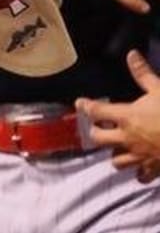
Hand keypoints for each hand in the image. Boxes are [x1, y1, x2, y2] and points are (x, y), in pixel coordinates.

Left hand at [78, 51, 159, 181]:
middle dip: (96, 132)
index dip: (85, 106)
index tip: (81, 103)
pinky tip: (140, 168)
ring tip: (118, 146)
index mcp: (127, 117)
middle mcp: (128, 138)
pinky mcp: (153, 170)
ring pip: (116, 161)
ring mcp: (140, 156)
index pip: (95, 111)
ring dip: (115, 153)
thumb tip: (131, 55)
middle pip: (98, 138)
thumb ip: (143, 74)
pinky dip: (138, 173)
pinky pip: (140, 176)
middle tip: (99, 126)